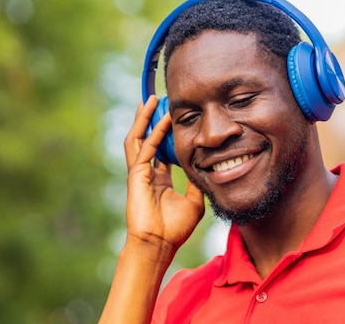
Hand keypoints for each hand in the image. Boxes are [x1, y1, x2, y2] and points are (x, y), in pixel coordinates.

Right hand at [123, 96, 204, 252]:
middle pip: (145, 138)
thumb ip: (197, 183)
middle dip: (150, 119)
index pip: (159, 149)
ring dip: (145, 119)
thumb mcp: (194, 201)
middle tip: (157, 100)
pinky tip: (161, 120)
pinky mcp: (136, 176)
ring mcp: (139, 173)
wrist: (160, 244)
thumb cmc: (175, 228)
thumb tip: (208, 168)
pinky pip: (145, 149)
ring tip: (152, 100)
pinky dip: (152, 133)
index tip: (171, 117)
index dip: (163, 133)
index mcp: (158, 179)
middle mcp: (147, 172)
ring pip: (139, 138)